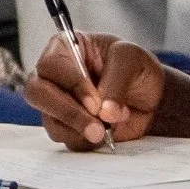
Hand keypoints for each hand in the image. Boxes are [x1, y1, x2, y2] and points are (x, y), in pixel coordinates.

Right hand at [24, 32, 165, 149]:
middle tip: (96, 128)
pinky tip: (105, 134)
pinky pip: (64, 138)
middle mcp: (54, 75)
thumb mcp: (131, 59)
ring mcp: (57, 102)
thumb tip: (104, 112)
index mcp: (64, 48)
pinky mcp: (66, 126)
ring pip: (50, 120)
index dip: (72, 85)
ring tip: (107, 130)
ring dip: (79, 129)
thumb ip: (116, 81)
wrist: (152, 98)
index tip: (97, 102)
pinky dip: (85, 140)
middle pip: (37, 93)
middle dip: (67, 112)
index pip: (51, 65)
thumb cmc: (137, 68)